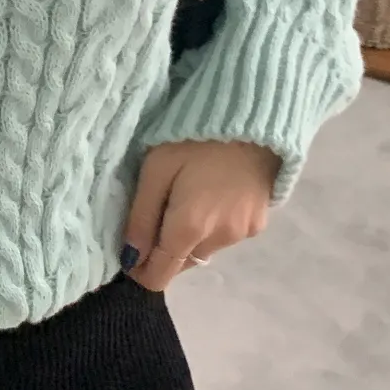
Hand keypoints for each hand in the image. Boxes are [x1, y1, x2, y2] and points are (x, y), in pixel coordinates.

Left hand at [121, 138, 279, 291]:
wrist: (253, 113)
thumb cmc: (195, 135)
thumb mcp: (156, 167)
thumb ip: (141, 216)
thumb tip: (130, 259)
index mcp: (188, 229)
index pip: (160, 276)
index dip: (141, 271)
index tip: (130, 255)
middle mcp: (217, 241)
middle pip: (182, 262)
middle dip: (166, 249)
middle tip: (159, 211)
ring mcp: (242, 233)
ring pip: (205, 249)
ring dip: (192, 237)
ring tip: (188, 197)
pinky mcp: (259, 222)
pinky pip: (227, 235)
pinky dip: (215, 225)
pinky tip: (214, 195)